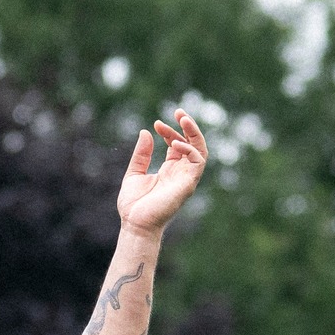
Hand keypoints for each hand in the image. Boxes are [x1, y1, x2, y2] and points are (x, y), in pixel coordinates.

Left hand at [117, 111, 207, 233]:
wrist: (135, 224)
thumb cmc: (134, 205)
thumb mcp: (134, 173)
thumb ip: (142, 154)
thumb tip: (145, 132)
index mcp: (170, 170)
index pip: (178, 145)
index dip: (170, 131)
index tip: (156, 123)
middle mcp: (181, 173)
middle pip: (193, 144)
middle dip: (188, 126)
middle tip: (178, 111)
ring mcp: (186, 178)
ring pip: (201, 151)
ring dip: (194, 133)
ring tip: (183, 118)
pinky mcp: (188, 184)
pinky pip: (198, 162)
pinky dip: (189, 149)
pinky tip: (175, 143)